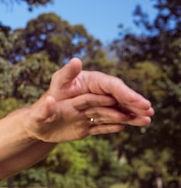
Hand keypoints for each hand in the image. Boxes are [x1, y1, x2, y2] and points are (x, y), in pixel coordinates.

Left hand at [25, 59, 153, 142]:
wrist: (38, 121)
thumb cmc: (45, 102)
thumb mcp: (53, 89)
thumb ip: (64, 77)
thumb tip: (75, 61)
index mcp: (90, 82)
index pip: (112, 86)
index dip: (126, 94)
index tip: (138, 101)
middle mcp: (95, 93)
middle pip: (118, 97)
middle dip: (133, 103)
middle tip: (148, 111)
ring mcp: (94, 107)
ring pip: (116, 110)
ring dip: (131, 115)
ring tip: (146, 121)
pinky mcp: (91, 120)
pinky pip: (108, 121)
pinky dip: (119, 124)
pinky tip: (129, 126)